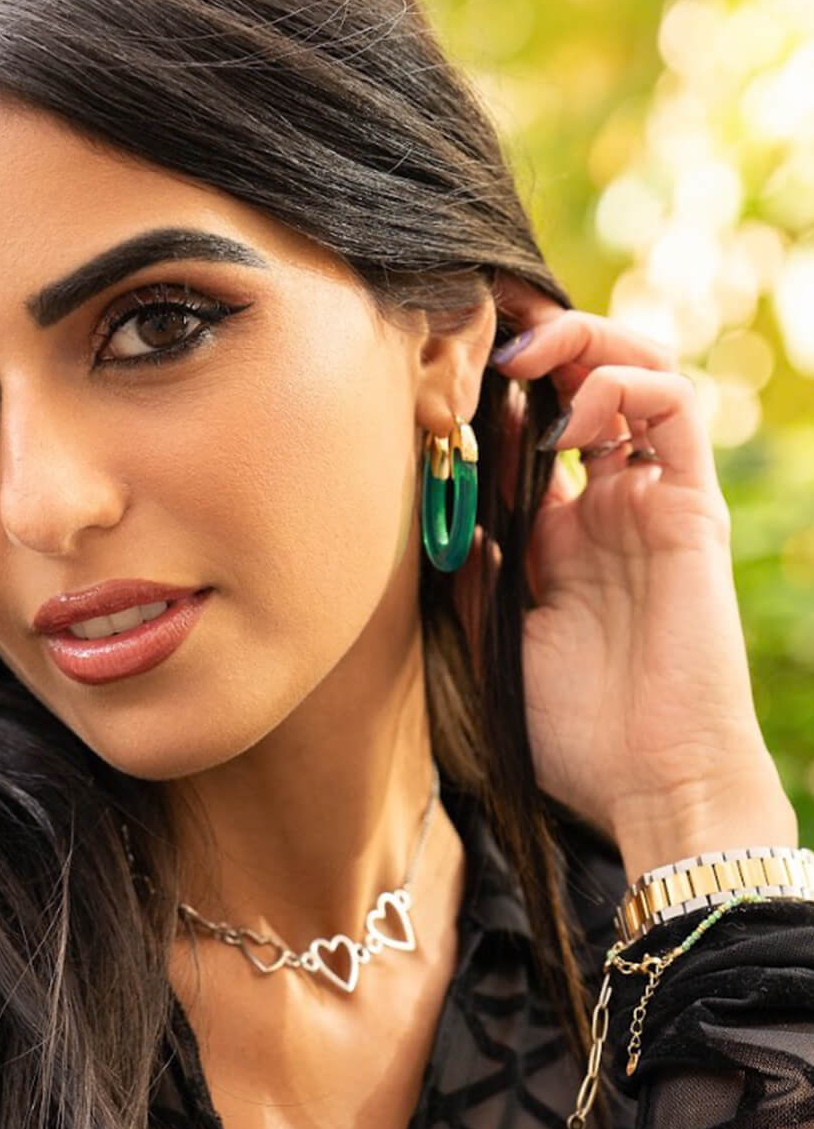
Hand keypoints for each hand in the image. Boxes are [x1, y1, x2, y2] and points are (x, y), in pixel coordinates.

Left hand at [463, 276, 792, 860]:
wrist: (650, 783)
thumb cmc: (572, 729)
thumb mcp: (494, 637)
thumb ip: (470, 571)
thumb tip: (437, 507)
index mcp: (559, 534)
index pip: (532, 430)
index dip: (494, 392)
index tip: (439, 375)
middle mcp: (608, 506)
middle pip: (589, 385)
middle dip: (542, 346)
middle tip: (489, 346)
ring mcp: (653, 502)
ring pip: (641, 376)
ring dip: (585, 346)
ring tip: (527, 362)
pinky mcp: (692, 509)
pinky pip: (676, 415)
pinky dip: (626, 387)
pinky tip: (571, 415)